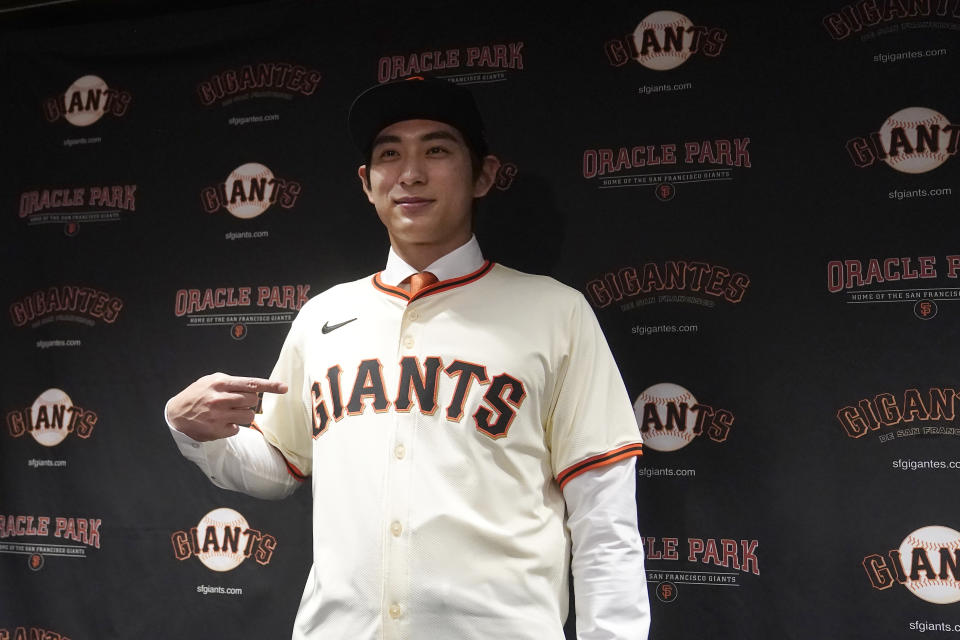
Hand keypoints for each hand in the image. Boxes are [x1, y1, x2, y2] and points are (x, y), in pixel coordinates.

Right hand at [167, 372, 287, 441]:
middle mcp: (220, 398)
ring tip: (229, 413)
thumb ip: (232, 382)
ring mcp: (218, 416)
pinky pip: (238, 429)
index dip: (270, 386)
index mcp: (220, 383)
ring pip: (249, 416)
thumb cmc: (197, 395)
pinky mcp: (217, 430)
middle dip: (249, 402)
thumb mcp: (211, 381)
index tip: (284, 387)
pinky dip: (233, 426)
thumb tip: (254, 387)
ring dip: (243, 415)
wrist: (176, 414)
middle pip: (252, 401)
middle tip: (237, 403)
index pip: (251, 383)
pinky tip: (221, 422)